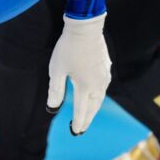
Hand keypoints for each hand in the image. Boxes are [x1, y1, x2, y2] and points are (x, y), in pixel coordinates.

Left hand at [46, 14, 111, 134]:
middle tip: (81, 128)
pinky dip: (98, 95)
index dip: (78, 122)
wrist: (85, 28)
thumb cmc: (68, 48)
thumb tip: (52, 108)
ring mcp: (104, 75)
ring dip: (94, 108)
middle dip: (87, 119)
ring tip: (88, 114)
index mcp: (85, 86)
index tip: (75, 131)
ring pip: (100, 97)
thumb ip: (55, 90)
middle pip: (93, 107)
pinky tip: (95, 94)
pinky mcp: (106, 67)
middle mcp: (97, 83)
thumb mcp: (57, 70)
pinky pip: (103, 86)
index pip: (81, 110)